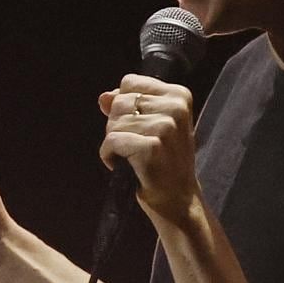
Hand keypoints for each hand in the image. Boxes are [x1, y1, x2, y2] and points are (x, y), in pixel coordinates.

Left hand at [99, 74, 199, 228]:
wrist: (178, 199)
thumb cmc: (165, 162)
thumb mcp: (153, 126)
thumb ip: (128, 106)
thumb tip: (104, 97)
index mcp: (179, 96)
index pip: (130, 83)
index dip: (125, 107)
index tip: (140, 128)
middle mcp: (176, 108)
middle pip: (119, 103)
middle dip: (118, 126)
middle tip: (137, 147)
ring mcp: (165, 127)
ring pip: (113, 123)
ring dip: (115, 143)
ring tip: (134, 158)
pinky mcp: (152, 147)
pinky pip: (111, 141)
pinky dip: (109, 156)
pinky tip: (125, 166)